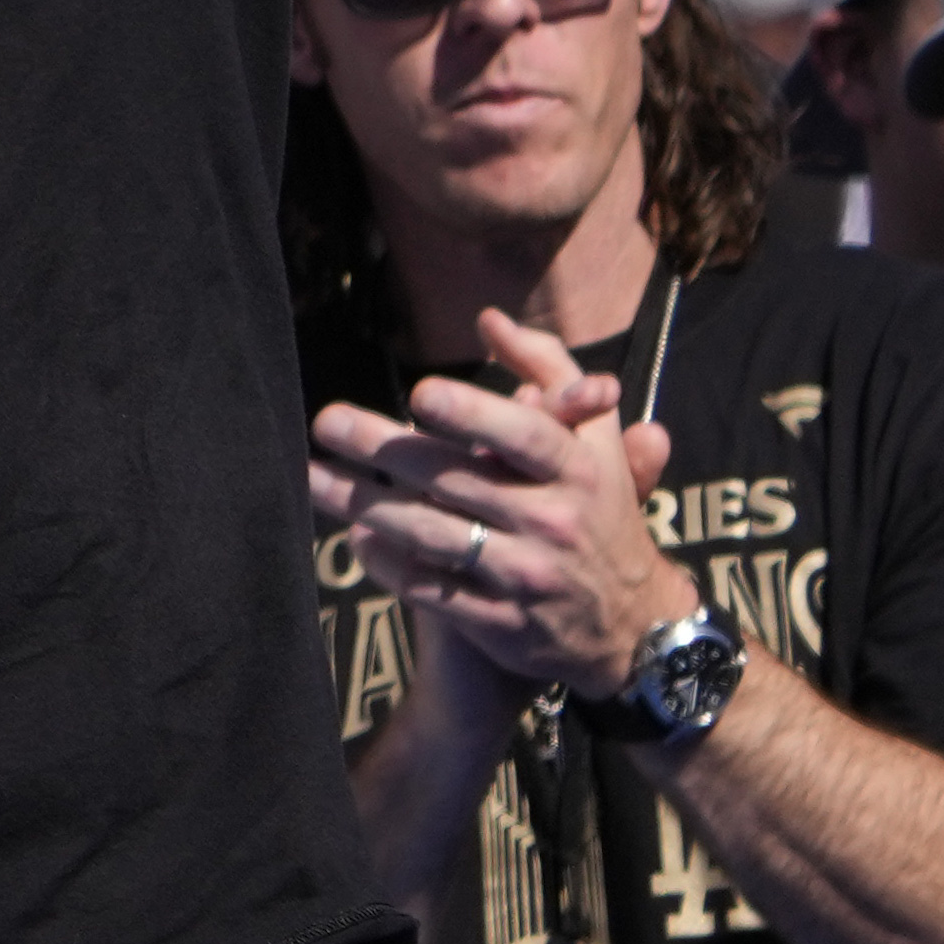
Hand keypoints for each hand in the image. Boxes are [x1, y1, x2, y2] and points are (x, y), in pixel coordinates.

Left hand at [309, 308, 698, 695]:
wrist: (631, 624)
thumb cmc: (598, 507)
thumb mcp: (593, 438)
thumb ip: (549, 370)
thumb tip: (489, 319)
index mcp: (576, 469)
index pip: (524, 437)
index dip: (475, 415)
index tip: (421, 394)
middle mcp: (553, 521)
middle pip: (459, 480)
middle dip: (386, 450)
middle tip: (327, 421)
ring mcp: (526, 576)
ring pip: (435, 536)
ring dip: (366, 505)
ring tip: (313, 477)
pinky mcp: (501, 624)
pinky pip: (435, 592)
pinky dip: (392, 566)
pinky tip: (355, 539)